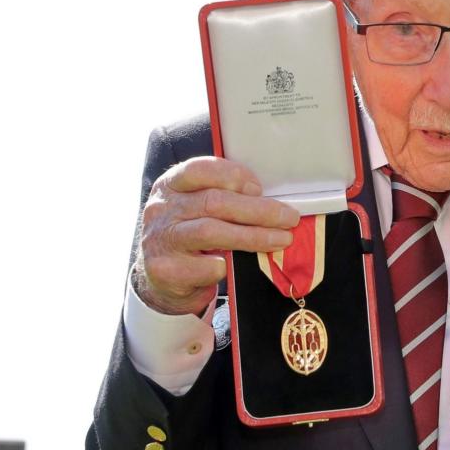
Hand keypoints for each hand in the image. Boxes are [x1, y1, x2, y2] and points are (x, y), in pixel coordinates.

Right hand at [132, 156, 299, 315]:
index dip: (233, 175)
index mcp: (171, 185)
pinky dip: (226, 266)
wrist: (160, 280)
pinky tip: (234, 266)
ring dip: (253, 236)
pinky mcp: (164, 270)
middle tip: (289, 217)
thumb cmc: (190, 237)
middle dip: (258, 210)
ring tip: (281, 239)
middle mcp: (162, 209)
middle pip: (214, 202)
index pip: (199, 169)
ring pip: (212, 232)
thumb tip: (274, 203)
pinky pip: (205, 266)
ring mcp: (161, 239)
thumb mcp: (198, 210)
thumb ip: (225, 200)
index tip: (260, 188)